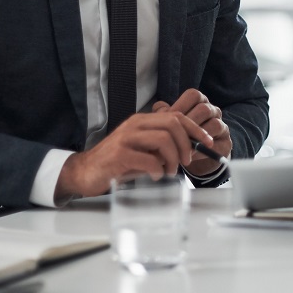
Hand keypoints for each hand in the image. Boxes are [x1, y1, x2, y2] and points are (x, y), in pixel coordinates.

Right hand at [55, 112, 212, 199]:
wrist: (85, 172)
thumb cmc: (117, 163)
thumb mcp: (142, 150)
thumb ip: (162, 147)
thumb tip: (190, 150)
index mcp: (142, 121)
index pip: (176, 116)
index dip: (195, 129)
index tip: (207, 142)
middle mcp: (134, 125)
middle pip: (173, 124)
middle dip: (186, 144)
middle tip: (186, 161)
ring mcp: (126, 139)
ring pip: (163, 139)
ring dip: (173, 159)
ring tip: (170, 171)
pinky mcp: (119, 155)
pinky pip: (149, 159)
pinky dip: (158, 170)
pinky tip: (155, 176)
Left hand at [152, 89, 231, 175]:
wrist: (192, 158)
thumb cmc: (180, 137)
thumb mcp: (170, 124)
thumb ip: (164, 114)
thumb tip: (160, 109)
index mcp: (199, 102)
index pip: (193, 95)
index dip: (180, 105)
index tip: (167, 118)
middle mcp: (213, 111)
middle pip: (204, 109)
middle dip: (187, 122)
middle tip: (173, 135)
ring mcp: (222, 126)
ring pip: (214, 124)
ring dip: (196, 137)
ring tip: (180, 147)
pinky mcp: (226, 144)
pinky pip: (217, 144)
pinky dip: (201, 151)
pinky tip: (189, 156)